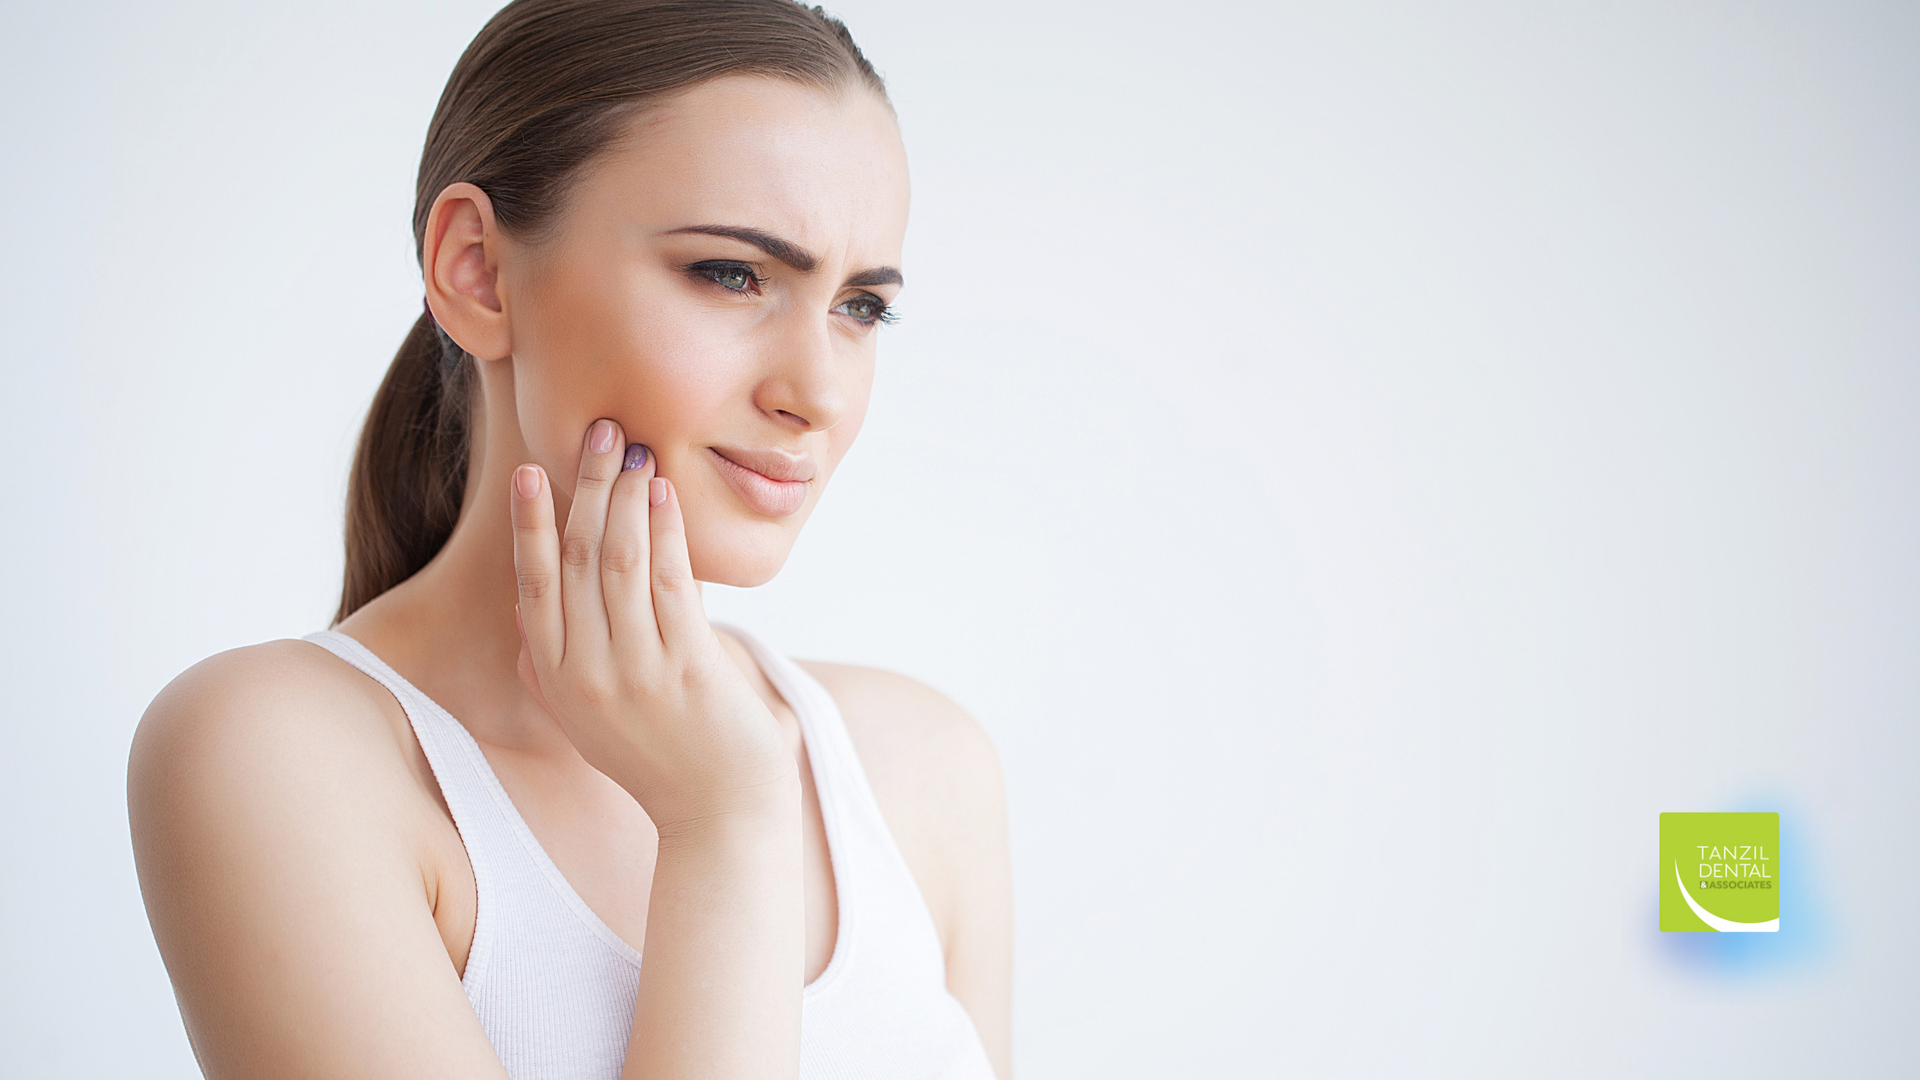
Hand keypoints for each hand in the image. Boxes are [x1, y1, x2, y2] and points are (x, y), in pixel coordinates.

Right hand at [508, 419, 795, 835]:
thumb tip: (524, 618)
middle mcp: (588, 675)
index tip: (529, 471)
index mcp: (558, 682)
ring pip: (620, 564)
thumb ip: (549, 672)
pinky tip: (665, 494)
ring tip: (635, 448)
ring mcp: (636, 673)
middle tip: (599, 431)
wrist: (719, 815)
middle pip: (576, 560)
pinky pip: (671, 586)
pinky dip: (665, 532)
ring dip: (626, 498)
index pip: (533, 586)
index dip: (529, 525)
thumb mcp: (586, 722)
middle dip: (586, 488)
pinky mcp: (688, 671)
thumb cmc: (660, 760)